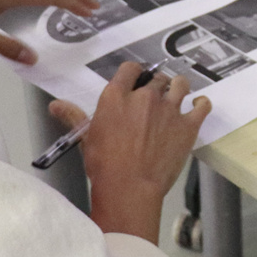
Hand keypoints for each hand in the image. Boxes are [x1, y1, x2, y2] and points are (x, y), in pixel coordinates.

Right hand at [49, 61, 211, 241]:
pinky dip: (201, 103)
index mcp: (118, 95)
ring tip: (176, 95)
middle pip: (156, 78)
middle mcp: (145, 96)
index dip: (134, 73)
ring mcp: (169, 109)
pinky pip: (201, 105)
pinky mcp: (188, 125)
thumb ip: (73, 116)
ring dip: (178, 87)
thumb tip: (55, 105)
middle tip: (153, 100)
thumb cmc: (104, 164)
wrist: (130, 186)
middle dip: (155, 86)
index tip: (136, 81)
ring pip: (180, 84)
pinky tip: (198, 105)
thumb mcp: (85, 137)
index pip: (130, 69)